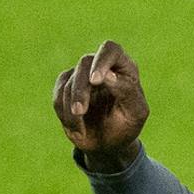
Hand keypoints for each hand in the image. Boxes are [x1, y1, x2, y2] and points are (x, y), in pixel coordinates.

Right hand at [54, 41, 149, 171]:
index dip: (101, 60)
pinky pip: (58, 96)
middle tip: (80, 111)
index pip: (111, 50)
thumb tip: (107, 75)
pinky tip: (77, 127)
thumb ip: (126, 92)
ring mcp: (82, 76)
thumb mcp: (135, 113)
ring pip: (68, 80)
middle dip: (80, 89)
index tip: (96, 80)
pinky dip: (65, 114)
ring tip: (80, 128)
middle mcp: (102, 67)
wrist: (109, 144)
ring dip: (71, 105)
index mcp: (125, 68)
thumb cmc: (127, 126)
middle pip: (84, 63)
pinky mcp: (65, 88)